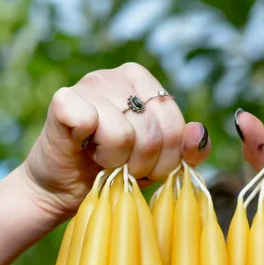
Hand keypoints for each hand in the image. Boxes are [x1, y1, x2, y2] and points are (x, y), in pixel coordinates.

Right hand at [20, 63, 210, 222]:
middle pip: (153, 132)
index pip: (175, 126)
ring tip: (102, 158)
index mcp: (144, 82)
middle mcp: (117, 75)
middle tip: (121, 166)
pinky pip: (93, 125)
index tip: (144, 167)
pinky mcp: (64, 99)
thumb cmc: (112, 172)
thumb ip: (187, 151)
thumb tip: (199, 132)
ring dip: (115, 161)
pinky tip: (83, 148)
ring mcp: (90, 83)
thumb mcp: (158, 165)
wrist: (65, 189)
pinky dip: (91, 148)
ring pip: (124, 134)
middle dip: (141, 164)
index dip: (165, 161)